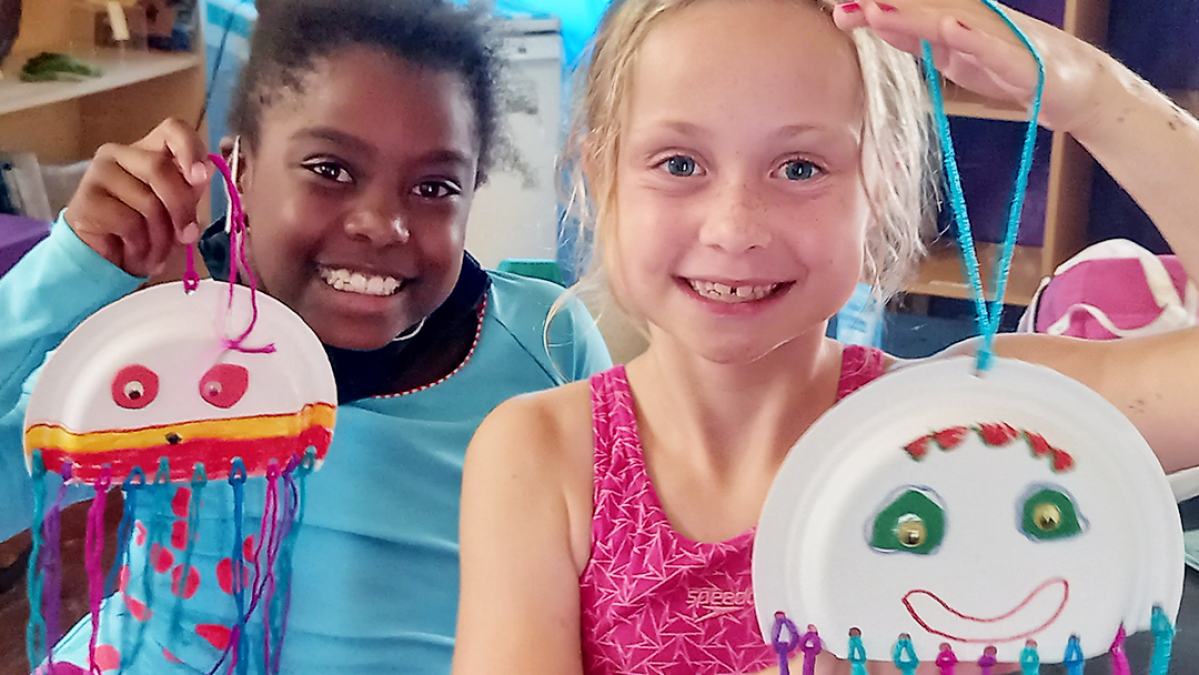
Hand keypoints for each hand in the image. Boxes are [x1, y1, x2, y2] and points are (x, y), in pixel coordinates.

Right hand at [65, 118, 211, 277]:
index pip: (173, 129)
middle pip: (160, 169)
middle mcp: (119, 154)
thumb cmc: (145, 231)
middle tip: (187, 236)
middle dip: (180, 209)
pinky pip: (128, 222)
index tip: (200, 176)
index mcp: (148, 150)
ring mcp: (98, 174)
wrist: (102, 260)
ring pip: (147, 201)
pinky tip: (133, 251)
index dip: (190, 148)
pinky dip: (140, 245)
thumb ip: (191, 188)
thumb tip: (207, 169)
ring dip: (161, 236)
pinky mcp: (85, 200)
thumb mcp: (177, 210)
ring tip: (156, 250)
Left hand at [830, 0, 1110, 133]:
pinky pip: (992, 48)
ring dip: (912, 17)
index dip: (874, 9)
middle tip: (842, 6)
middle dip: (883, 8)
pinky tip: (948, 27)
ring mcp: (998, 38)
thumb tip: (876, 21)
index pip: (909, 11)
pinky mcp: (1020, 60)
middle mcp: (974, 21)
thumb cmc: (1011, 70)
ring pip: (950, 23)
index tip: (837, 9)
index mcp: (955, 21)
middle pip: (922, 10)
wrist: (1077, 90)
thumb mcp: (952, 58)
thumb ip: (917, 41)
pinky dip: (969, 37)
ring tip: (876, 11)